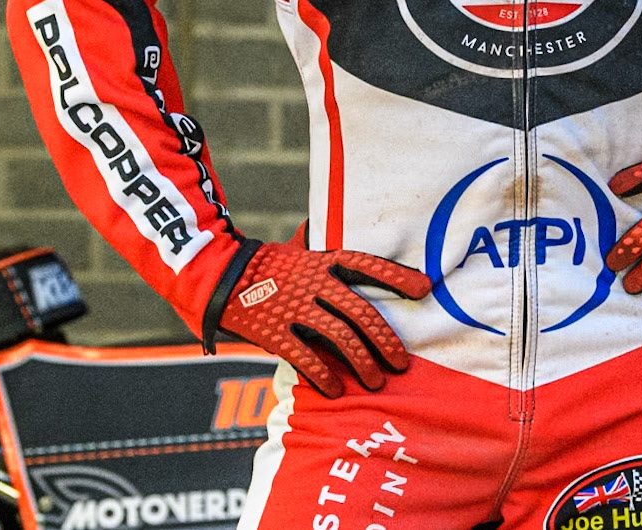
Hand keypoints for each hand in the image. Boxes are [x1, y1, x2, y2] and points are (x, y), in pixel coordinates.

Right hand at [216, 239, 431, 398]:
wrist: (217, 275)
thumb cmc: (267, 266)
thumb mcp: (301, 253)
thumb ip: (330, 259)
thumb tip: (359, 252)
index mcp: (325, 261)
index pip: (369, 265)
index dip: (398, 276)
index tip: (424, 289)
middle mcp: (315, 284)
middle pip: (360, 312)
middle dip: (385, 340)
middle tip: (402, 363)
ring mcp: (295, 308)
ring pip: (339, 337)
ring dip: (362, 362)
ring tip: (376, 382)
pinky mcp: (274, 331)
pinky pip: (305, 356)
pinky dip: (324, 374)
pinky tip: (337, 390)